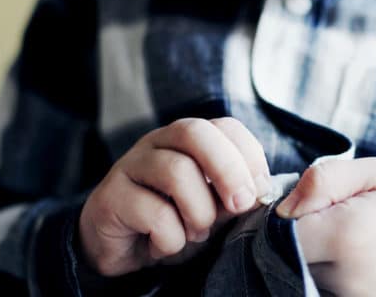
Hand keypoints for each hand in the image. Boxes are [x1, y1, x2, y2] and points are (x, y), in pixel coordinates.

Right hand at [79, 117, 271, 275]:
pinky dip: (171, 238)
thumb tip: (265, 192)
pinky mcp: (110, 197)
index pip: (226, 126)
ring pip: (177, 172)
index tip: (259, 192)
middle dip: (228, 170)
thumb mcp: (214, 207)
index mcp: (188, 139)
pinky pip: (154, 213)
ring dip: (199, 212)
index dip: (249, 156)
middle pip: (195, 133)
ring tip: (196, 233)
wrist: (121, 249)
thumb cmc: (175, 221)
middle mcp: (158, 142)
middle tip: (240, 206)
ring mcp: (131, 165)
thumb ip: (237, 194)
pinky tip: (164, 245)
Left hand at [276, 158, 375, 296]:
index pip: (279, 231)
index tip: (307, 205)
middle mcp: (344, 277)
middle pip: (285, 256)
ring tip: (339, 237)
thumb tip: (283, 208)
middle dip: (295, 235)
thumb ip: (323, 180)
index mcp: (345, 236)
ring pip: (299, 273)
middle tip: (325, 218)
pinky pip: (318, 286)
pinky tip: (344, 256)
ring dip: (307, 255)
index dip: (283, 216)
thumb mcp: (372, 171)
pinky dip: (322, 271)